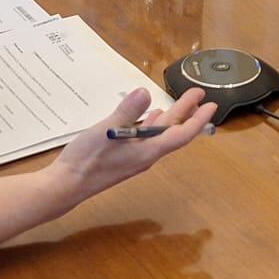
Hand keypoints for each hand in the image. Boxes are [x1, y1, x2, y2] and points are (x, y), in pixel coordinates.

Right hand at [41, 87, 217, 213]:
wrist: (66, 186)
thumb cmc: (86, 160)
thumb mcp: (105, 131)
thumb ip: (126, 112)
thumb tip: (144, 92)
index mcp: (147, 151)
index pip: (181, 134)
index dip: (198, 119)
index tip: (211, 104)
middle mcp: (145, 155)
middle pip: (172, 132)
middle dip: (187, 113)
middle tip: (199, 94)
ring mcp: (134, 157)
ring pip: (159, 135)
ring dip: (171, 118)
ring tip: (181, 104)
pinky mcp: (122, 157)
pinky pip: (144, 138)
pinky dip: (151, 124)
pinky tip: (150, 117)